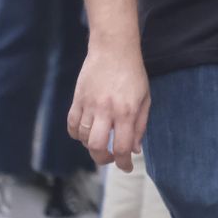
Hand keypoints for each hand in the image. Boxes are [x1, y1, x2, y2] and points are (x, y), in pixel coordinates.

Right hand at [67, 43, 149, 172]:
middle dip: (104, 160)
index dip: (124, 162)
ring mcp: (89, 105)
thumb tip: (135, 149)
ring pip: (83, 138)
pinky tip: (87, 132)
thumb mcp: (145, 98)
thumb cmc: (133, 73)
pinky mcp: (77, 100)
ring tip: (102, 141)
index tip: (126, 167)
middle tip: (111, 158)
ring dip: (92, 146)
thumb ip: (140, 125)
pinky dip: (77, 134)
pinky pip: (72, 125)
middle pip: (97, 148)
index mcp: (126, 111)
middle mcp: (106, 111)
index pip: (123, 147)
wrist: (113, 50)